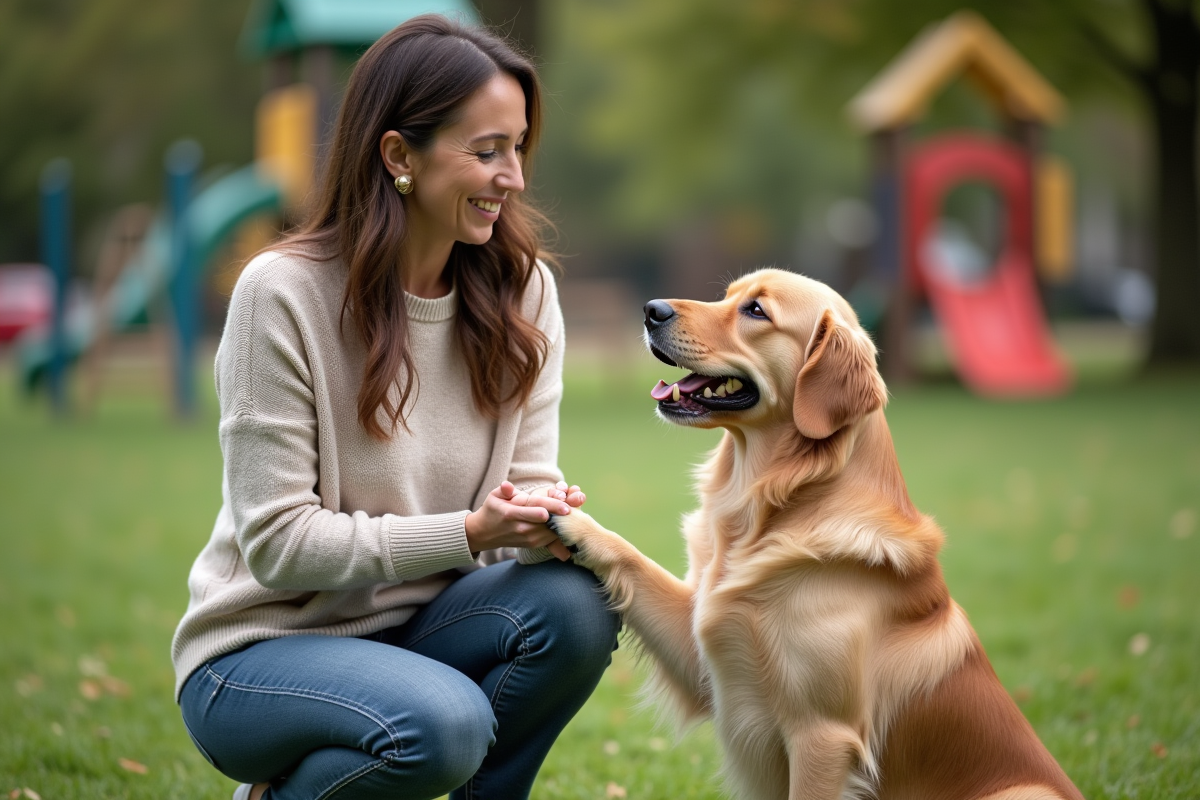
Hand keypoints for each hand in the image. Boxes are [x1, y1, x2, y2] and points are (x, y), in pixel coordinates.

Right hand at [465, 481, 585, 560]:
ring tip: (575, 508)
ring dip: (564, 521)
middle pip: (547, 522)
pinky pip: (551, 537)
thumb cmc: (492, 510)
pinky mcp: (533, 544)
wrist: (485, 534)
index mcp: (511, 514)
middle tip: (578, 503)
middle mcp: (521, 528)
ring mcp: (528, 538)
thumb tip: (507, 486)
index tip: (566, 507)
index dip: (551, 509)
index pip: (534, 511)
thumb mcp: (494, 497)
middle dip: (562, 514)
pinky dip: (560, 529)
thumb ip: (504, 491)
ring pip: (552, 530)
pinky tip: (568, 519)